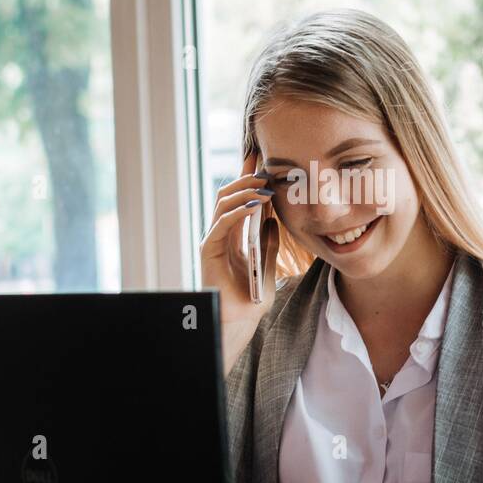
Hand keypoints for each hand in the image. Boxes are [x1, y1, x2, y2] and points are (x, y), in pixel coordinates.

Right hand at [199, 152, 278, 372]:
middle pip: (228, 195)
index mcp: (233, 236)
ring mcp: (214, 241)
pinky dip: (237, 211)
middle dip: (246, 178)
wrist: (240, 321)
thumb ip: (269, 243)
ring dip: (244, 191)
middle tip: (267, 170)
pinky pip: (221, 223)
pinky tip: (254, 205)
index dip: (247, 179)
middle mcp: (221, 234)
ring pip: (223, 203)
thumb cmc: (250, 299)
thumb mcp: (267, 265)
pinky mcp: (209, 250)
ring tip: (264, 186)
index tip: (261, 161)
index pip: (238, 200)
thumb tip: (272, 221)